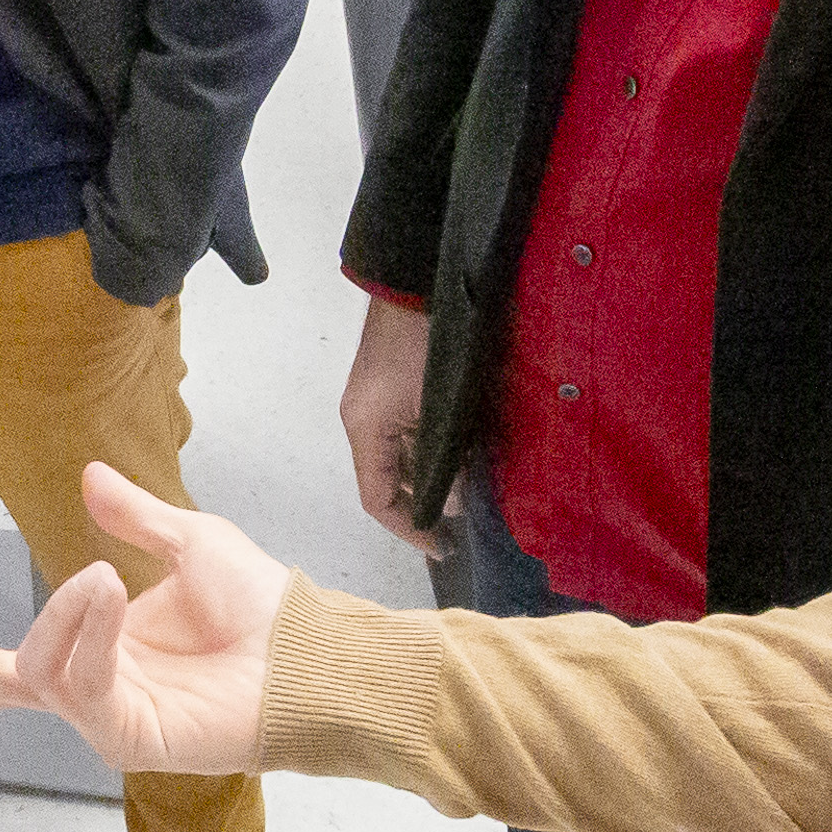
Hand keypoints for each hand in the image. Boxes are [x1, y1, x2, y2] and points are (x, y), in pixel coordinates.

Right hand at [0, 461, 288, 780]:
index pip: (14, 661)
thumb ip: (134, 516)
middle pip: (0, 681)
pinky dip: (89, 634)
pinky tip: (108, 593)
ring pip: (39, 670)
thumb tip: (86, 476)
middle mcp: (96, 688)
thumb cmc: (261, 606)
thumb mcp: (189, 541)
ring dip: (60, 616)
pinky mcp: (127, 738)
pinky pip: (82, 683)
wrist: (309, 651)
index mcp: (101, 649)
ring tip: (104, 577)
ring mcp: (107, 718)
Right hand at [339, 294, 444, 544]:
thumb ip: (443, 457)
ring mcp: (378, 406)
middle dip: (423, 503)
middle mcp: (365, 423)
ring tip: (467, 492)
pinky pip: (409, 435)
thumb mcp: (438, 408)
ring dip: (431, 476)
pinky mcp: (394, 390)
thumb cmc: (424, 344)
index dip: (407, 528)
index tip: (440, 546)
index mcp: (365, 430)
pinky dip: (433, 452)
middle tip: (460, 524)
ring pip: (402, 458)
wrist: (415, 285)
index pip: (376, 499)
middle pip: (388, 480)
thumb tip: (452, 501)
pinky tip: (462, 456)